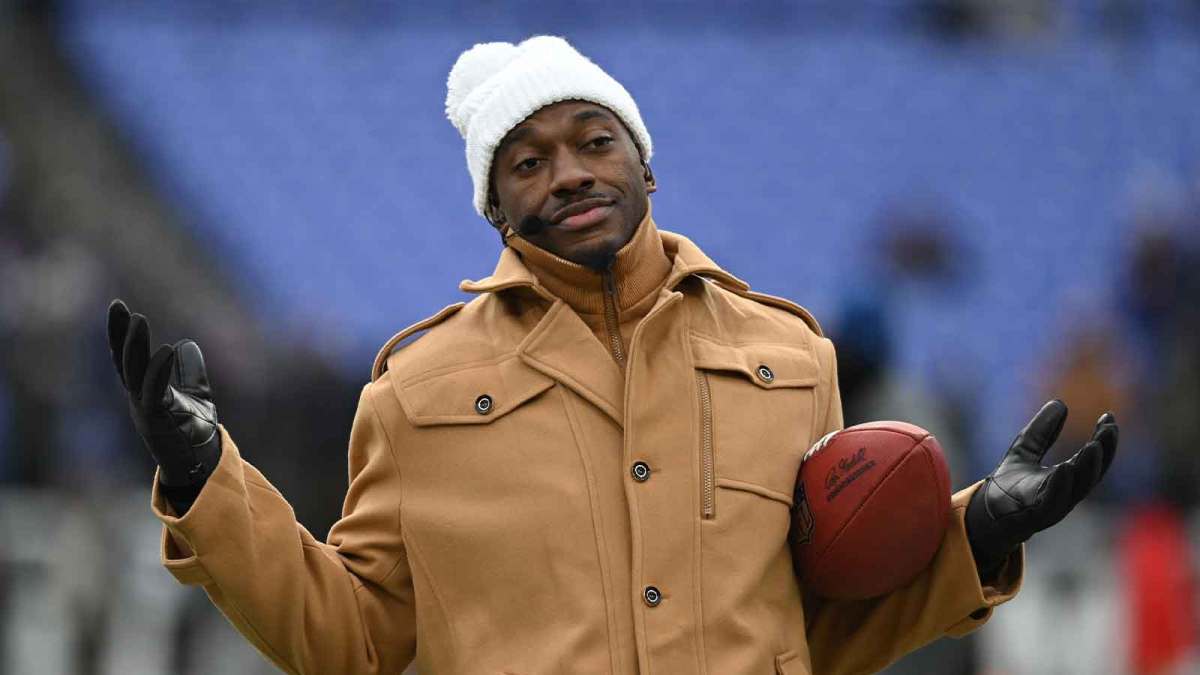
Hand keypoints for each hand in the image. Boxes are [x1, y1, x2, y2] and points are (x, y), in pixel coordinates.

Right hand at [107, 299, 221, 489]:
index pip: (127, 357)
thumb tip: (187, 343)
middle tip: (119, 308)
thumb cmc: (194, 432)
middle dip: (120, 334)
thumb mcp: (195, 394)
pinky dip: (159, 370)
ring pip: (133, 373)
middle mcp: (138, 399)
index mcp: (143, 390)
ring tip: (138, 320)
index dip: (120, 333)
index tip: (118, 307)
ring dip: (134, 346)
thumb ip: (189, 371)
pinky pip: (154, 392)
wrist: (200, 464)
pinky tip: (167, 349)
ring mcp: (144, 410)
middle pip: (123, 361)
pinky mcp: (157, 422)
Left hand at [966, 400, 1117, 575]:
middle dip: (1103, 451)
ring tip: (1093, 446)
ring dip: (1087, 468)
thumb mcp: (1024, 451)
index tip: (1108, 416)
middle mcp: (1065, 493)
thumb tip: (1060, 403)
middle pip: (1091, 473)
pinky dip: (1060, 487)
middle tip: (1109, 428)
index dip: (1104, 440)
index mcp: (1067, 479)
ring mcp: (1051, 506)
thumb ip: (1041, 431)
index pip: (1092, 459)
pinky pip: (1051, 503)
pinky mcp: (1034, 517)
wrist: (985, 516)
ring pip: (1076, 489)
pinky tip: (1065, 468)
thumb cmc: (1009, 486)